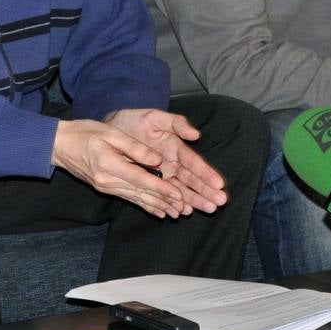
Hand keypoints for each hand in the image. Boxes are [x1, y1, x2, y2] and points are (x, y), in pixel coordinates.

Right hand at [51, 118, 187, 217]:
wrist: (60, 145)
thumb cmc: (85, 133)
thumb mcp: (110, 133)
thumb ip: (135, 148)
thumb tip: (157, 159)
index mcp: (110, 165)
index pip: (141, 179)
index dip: (161, 188)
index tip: (178, 194)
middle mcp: (108, 181)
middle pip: (142, 193)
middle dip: (165, 201)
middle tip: (184, 208)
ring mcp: (106, 187)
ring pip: (137, 198)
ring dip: (157, 206)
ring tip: (176, 214)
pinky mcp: (106, 188)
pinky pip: (129, 198)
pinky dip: (145, 205)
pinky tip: (158, 212)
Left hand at [105, 108, 226, 212]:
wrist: (111, 130)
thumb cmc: (134, 122)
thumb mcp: (154, 117)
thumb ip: (176, 123)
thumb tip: (195, 134)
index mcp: (176, 148)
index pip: (193, 162)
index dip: (206, 173)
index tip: (219, 183)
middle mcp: (171, 164)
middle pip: (190, 180)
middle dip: (205, 191)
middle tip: (219, 202)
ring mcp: (161, 175)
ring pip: (179, 190)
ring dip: (193, 200)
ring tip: (206, 209)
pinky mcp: (149, 183)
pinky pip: (161, 196)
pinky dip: (170, 204)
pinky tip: (180, 212)